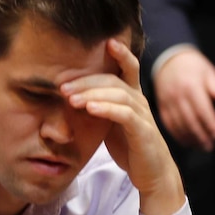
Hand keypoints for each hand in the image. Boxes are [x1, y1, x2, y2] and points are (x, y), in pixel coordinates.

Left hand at [62, 38, 184, 214]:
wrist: (152, 174)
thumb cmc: (130, 147)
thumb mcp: (110, 123)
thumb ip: (96, 107)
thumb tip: (69, 97)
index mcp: (132, 96)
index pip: (127, 67)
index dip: (120, 52)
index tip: (105, 41)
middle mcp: (139, 101)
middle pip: (113, 79)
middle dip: (86, 80)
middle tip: (62, 86)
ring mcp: (143, 115)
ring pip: (118, 94)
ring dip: (92, 94)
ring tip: (70, 98)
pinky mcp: (143, 132)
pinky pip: (124, 114)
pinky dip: (106, 108)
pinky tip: (89, 108)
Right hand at [153, 49, 214, 151]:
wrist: (168, 61)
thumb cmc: (194, 67)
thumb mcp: (208, 71)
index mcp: (191, 86)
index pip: (202, 109)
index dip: (210, 123)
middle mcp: (178, 96)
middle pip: (190, 120)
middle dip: (201, 136)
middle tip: (210, 146)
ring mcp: (167, 103)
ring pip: (179, 125)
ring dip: (190, 138)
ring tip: (202, 147)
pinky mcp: (161, 108)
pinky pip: (169, 125)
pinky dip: (178, 136)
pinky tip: (188, 142)